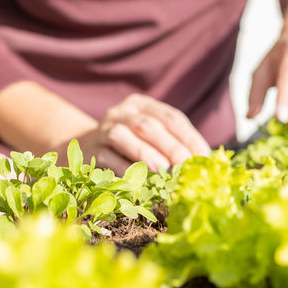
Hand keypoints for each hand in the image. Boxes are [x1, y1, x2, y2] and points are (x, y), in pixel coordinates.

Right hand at [69, 94, 210, 173]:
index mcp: (142, 105)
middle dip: (170, 146)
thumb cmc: (129, 146)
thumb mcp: (150, 137)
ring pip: (122, 135)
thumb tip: (203, 164)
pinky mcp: (91, 150)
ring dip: (144, 153)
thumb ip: (172, 145)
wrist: (84, 147)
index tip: (203, 157)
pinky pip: (107, 158)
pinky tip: (138, 182)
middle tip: (185, 165)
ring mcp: (103, 129)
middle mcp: (122, 112)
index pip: (170, 117)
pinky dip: (124, 169)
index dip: (188, 136)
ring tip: (162, 170)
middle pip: (148, 125)